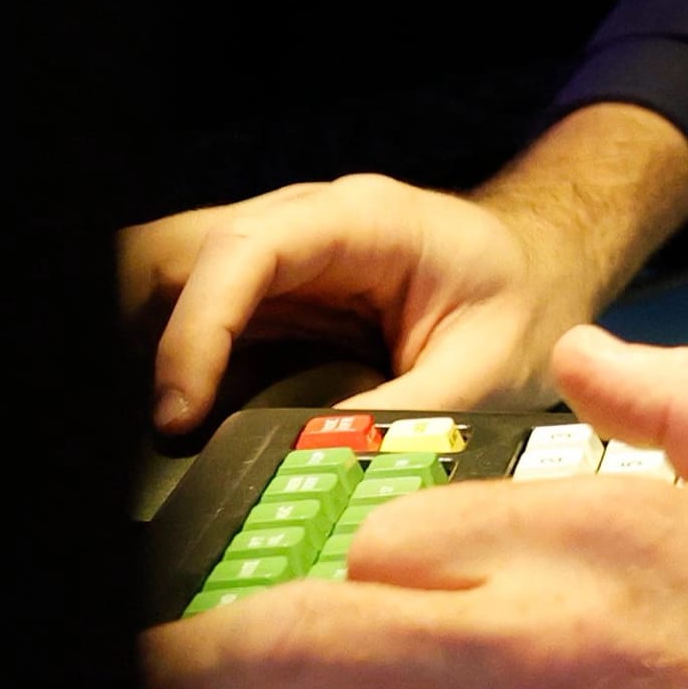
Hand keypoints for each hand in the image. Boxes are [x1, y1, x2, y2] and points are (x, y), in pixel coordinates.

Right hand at [125, 106, 687, 429]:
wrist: (540, 272)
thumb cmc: (523, 305)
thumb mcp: (490, 368)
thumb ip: (404, 414)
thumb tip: (315, 468)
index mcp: (364, 220)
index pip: (247, 248)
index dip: (198, 326)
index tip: (180, 411)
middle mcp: (305, 222)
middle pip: (182, 253)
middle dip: (147, 335)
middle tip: (161, 428)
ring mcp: (278, 256)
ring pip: (168, 282)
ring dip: (149, 353)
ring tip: (166, 433)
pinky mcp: (264, 297)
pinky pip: (191, 319)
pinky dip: (173, 368)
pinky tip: (184, 423)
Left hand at [143, 326, 687, 688]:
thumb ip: (675, 397)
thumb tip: (591, 349)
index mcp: (596, 539)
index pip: (397, 544)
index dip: (367, 569)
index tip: (330, 588)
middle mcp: (545, 634)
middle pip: (334, 639)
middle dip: (252, 650)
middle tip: (172, 658)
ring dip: (308, 684)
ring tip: (230, 677)